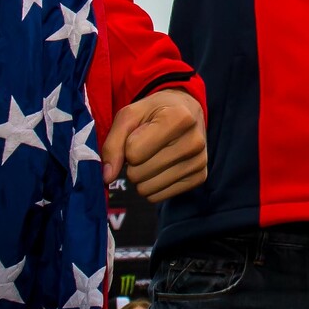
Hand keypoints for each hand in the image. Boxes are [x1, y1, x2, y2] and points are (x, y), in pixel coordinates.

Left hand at [102, 86, 207, 200]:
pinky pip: (157, 198)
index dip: (127, 146)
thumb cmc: (155, 112)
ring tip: (152, 158)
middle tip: (145, 148)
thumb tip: (108, 177)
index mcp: (179, 118)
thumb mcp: (129, 116)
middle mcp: (194, 141)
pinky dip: (152, 186)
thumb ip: (112, 144)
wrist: (187, 111)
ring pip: (146, 189)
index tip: (139, 134)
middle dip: (133, 164)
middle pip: (139, 173)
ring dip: (141, 177)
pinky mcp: (200, 178)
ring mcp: (199, 162)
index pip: (133, 152)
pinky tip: (162, 168)